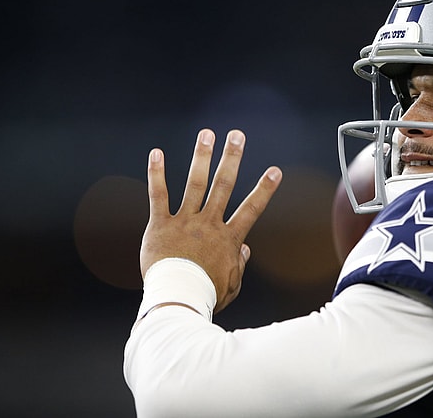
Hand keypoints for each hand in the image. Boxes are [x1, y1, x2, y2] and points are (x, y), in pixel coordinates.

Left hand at [140, 128, 281, 312]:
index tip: (275, 171)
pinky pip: (158, 195)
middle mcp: (208, 224)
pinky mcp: (160, 225)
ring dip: (202, 157)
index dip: (264, 189)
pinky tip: (157, 153)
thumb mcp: (231, 284)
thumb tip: (245, 249)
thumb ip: (239, 265)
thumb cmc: (206, 295)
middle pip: (223, 185)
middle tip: (237, 136)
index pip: (251, 209)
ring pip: (195, 183)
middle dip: (232, 158)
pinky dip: (157, 174)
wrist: (177, 299)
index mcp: (228, 239)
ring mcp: (184, 222)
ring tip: (207, 134)